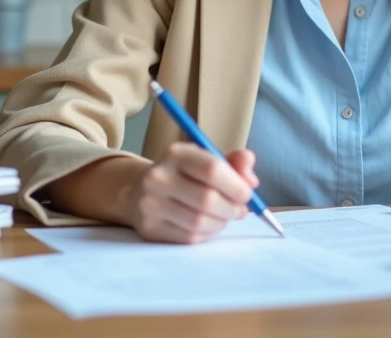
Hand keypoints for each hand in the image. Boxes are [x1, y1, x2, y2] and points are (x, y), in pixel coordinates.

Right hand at [123, 142, 257, 243]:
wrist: (139, 190)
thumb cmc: (183, 174)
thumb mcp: (206, 159)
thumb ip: (234, 164)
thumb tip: (251, 180)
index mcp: (176, 154)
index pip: (212, 169)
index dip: (236, 185)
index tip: (247, 194)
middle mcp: (158, 177)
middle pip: (207, 199)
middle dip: (232, 208)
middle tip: (240, 210)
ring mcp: (150, 204)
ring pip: (200, 222)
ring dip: (221, 223)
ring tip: (224, 217)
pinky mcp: (150, 228)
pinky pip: (189, 237)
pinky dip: (207, 234)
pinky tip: (208, 225)